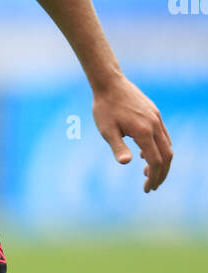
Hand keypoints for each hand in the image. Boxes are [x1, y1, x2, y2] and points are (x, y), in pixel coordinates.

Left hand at [92, 75, 172, 191]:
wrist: (110, 83)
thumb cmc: (104, 108)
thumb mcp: (106, 130)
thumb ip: (118, 147)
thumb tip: (125, 162)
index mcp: (143, 131)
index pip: (155, 161)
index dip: (153, 177)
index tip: (147, 189)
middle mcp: (154, 125)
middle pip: (166, 156)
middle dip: (161, 173)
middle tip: (152, 186)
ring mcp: (156, 119)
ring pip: (167, 145)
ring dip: (161, 162)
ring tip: (147, 173)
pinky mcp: (154, 114)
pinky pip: (163, 135)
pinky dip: (159, 149)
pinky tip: (145, 154)